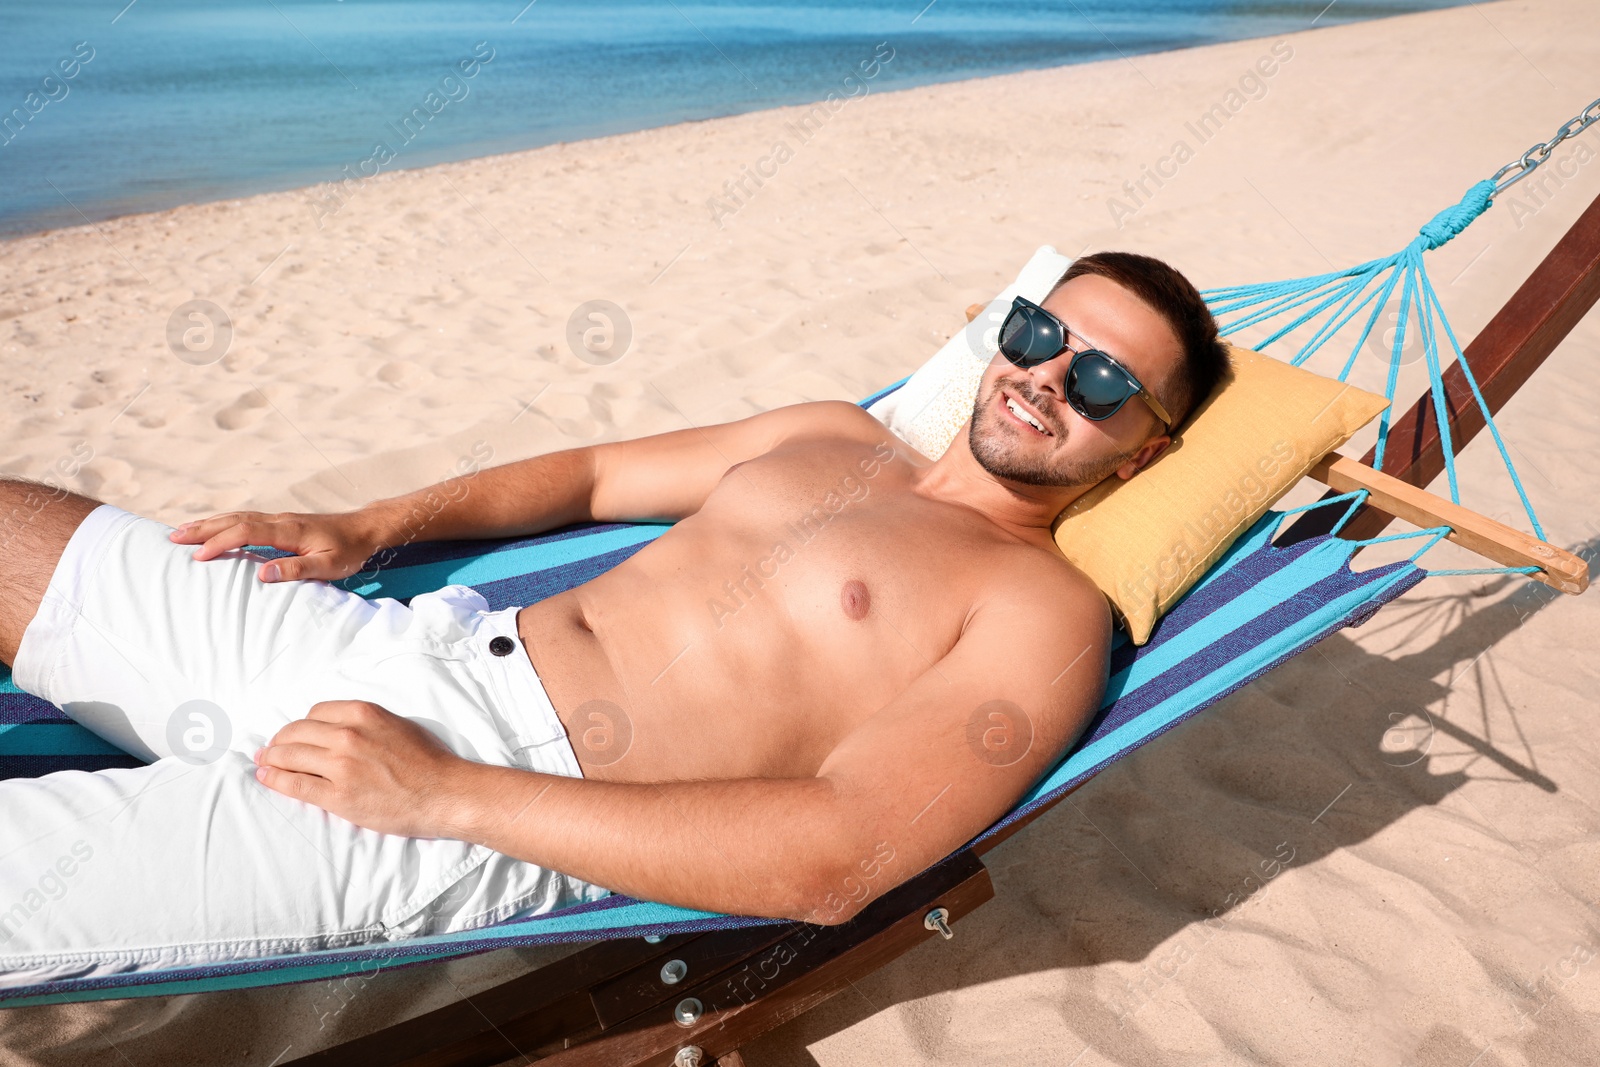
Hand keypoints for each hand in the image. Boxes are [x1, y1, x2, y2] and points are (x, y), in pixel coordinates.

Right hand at [169, 508, 382, 582]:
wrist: (366, 529)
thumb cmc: (350, 550)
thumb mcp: (329, 566)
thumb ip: (297, 570)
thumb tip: (262, 574)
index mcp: (289, 530)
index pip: (247, 531)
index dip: (221, 542)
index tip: (199, 555)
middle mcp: (280, 519)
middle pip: (235, 520)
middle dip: (203, 528)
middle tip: (173, 537)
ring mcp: (280, 519)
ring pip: (238, 517)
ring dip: (210, 523)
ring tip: (183, 531)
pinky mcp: (282, 522)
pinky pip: (247, 519)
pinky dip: (225, 523)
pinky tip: (214, 529)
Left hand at [253, 700, 473, 839]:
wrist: (444, 793)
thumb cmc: (428, 761)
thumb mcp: (396, 726)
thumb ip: (365, 724)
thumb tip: (336, 729)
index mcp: (364, 714)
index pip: (315, 713)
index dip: (300, 726)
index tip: (295, 735)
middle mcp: (348, 735)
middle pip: (296, 732)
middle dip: (279, 741)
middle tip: (271, 750)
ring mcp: (341, 766)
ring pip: (290, 755)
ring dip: (271, 758)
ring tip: (264, 763)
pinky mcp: (338, 796)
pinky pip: (295, 784)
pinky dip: (275, 779)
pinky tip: (266, 778)